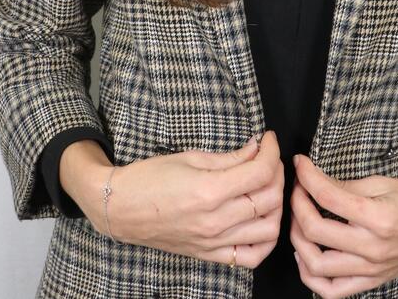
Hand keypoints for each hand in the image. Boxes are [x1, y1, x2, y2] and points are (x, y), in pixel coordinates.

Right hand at [90, 130, 284, 267]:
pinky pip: (252, 257)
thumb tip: (256, 149)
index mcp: (210, 191)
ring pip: (269, 229)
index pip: (260, 172)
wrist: (121, 208)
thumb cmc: (150, 177)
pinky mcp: (210, 255)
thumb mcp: (191, 157)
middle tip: (268, 157)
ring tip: (266, 186)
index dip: (271, 151)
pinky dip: (266, 240)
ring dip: (276, 205)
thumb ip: (229, 157)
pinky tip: (262, 220)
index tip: (268, 139)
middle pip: (270, 199)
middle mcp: (216, 221)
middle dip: (276, 172)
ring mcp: (214, 242)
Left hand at [289, 155, 397, 298]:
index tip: (300, 164)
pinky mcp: (371, 282)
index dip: (306, 176)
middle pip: (315, 231)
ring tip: (299, 220)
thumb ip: (346, 187)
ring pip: (316, 266)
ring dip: (298, 240)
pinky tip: (307, 254)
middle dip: (297, 204)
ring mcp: (371, 270)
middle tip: (298, 189)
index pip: (327, 196)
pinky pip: (332, 290)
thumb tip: (314, 183)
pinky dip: (312, 275)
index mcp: (378, 218)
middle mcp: (373, 248)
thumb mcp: (383, 183)